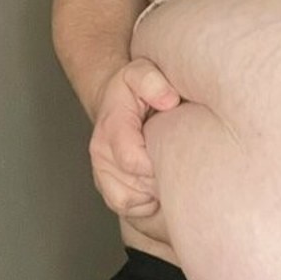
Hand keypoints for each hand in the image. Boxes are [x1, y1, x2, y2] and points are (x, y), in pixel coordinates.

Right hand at [88, 59, 180, 222]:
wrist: (113, 100)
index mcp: (111, 128)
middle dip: (160, 178)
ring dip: (153, 192)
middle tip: (179, 163)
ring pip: (130, 201)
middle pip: (135, 185)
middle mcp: (101, 153)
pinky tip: (158, 183)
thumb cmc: (131, 89)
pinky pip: (129, 208)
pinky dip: (147, 203)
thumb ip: (152, 81)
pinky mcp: (107, 187)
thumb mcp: (141, 71)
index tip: (176, 154)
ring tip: (168, 171)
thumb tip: (169, 101)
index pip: (132, 161)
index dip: (157, 165)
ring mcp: (102, 173)